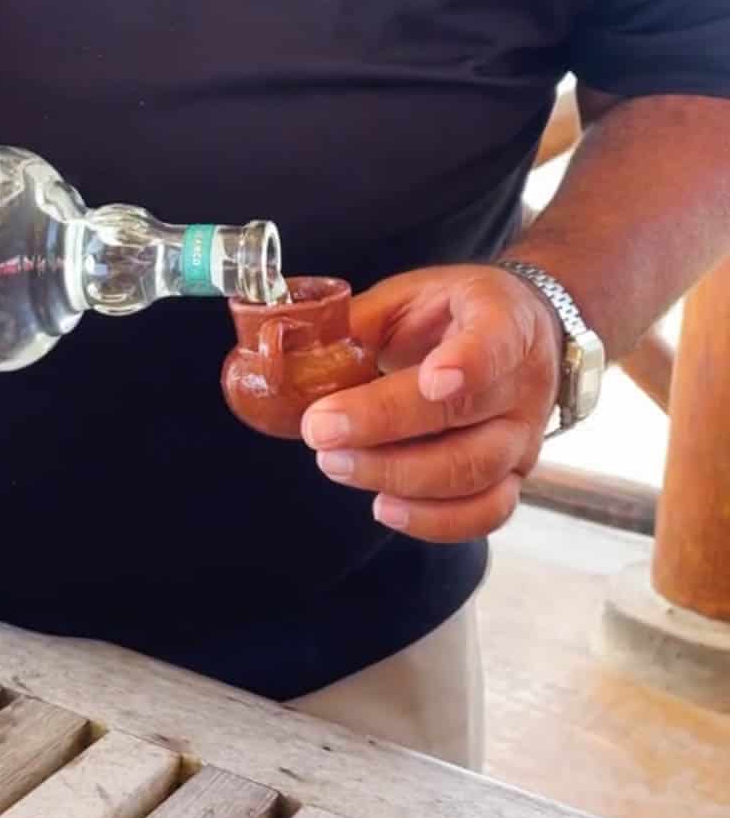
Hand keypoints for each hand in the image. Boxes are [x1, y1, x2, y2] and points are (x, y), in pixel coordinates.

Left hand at [301, 265, 562, 542]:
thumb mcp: (409, 297)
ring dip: (397, 475)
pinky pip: (485, 512)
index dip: (468, 362)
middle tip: (322, 430)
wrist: (519, 335)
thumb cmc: (452, 314)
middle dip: (385, 425)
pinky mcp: (515, 477)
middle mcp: (524, 381)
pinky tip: (384, 507)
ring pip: (473, 470)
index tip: (432, 380)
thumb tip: (293, 353)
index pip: (496, 340)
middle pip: (466, 413)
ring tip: (336, 464)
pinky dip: (434, 520)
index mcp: (504, 319)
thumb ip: (359, 323)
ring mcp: (525, 434)